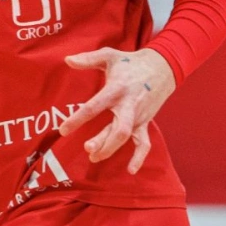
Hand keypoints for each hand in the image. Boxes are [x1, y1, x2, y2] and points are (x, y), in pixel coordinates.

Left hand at [59, 48, 176, 173]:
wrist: (162, 67)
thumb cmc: (130, 62)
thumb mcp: (109, 55)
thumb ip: (87, 59)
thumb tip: (67, 60)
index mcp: (116, 89)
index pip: (95, 106)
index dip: (78, 119)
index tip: (63, 130)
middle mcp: (128, 105)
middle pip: (117, 128)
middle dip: (103, 140)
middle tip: (87, 149)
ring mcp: (138, 115)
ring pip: (127, 137)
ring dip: (112, 149)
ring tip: (94, 157)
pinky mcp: (145, 122)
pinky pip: (144, 143)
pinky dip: (139, 157)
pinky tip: (130, 170)